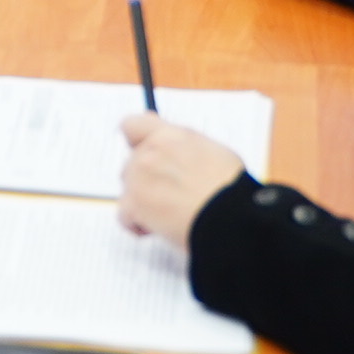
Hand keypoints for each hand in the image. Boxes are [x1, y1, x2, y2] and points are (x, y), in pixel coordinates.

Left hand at [116, 113, 247, 254]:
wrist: (227, 214)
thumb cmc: (228, 187)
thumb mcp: (213, 151)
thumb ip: (184, 146)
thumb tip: (176, 150)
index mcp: (169, 136)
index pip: (132, 125)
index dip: (135, 141)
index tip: (144, 153)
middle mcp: (149, 152)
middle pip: (130, 164)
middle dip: (145, 180)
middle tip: (170, 195)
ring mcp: (138, 178)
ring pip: (127, 190)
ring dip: (142, 202)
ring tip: (170, 215)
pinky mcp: (133, 204)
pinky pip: (124, 215)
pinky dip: (137, 225)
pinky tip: (158, 228)